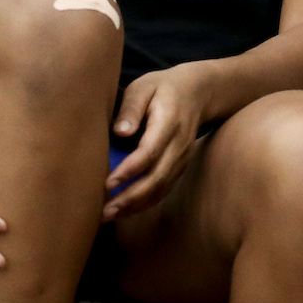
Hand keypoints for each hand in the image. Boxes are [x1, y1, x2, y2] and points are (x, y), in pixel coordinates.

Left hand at [103, 65, 208, 220]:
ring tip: (109, 216)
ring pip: (161, 188)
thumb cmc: (162, 88)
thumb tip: (120, 132)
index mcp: (169, 122)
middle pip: (157, 178)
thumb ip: (131, 107)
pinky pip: (164, 189)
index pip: (149, 152)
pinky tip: (125, 210)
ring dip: (135, 206)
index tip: (107, 183)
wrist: (198, 92)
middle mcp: (179, 144)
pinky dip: (145, 203)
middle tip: (104, 211)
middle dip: (130, 198)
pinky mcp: (180, 166)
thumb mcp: (144, 86)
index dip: (129, 171)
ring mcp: (183, 158)